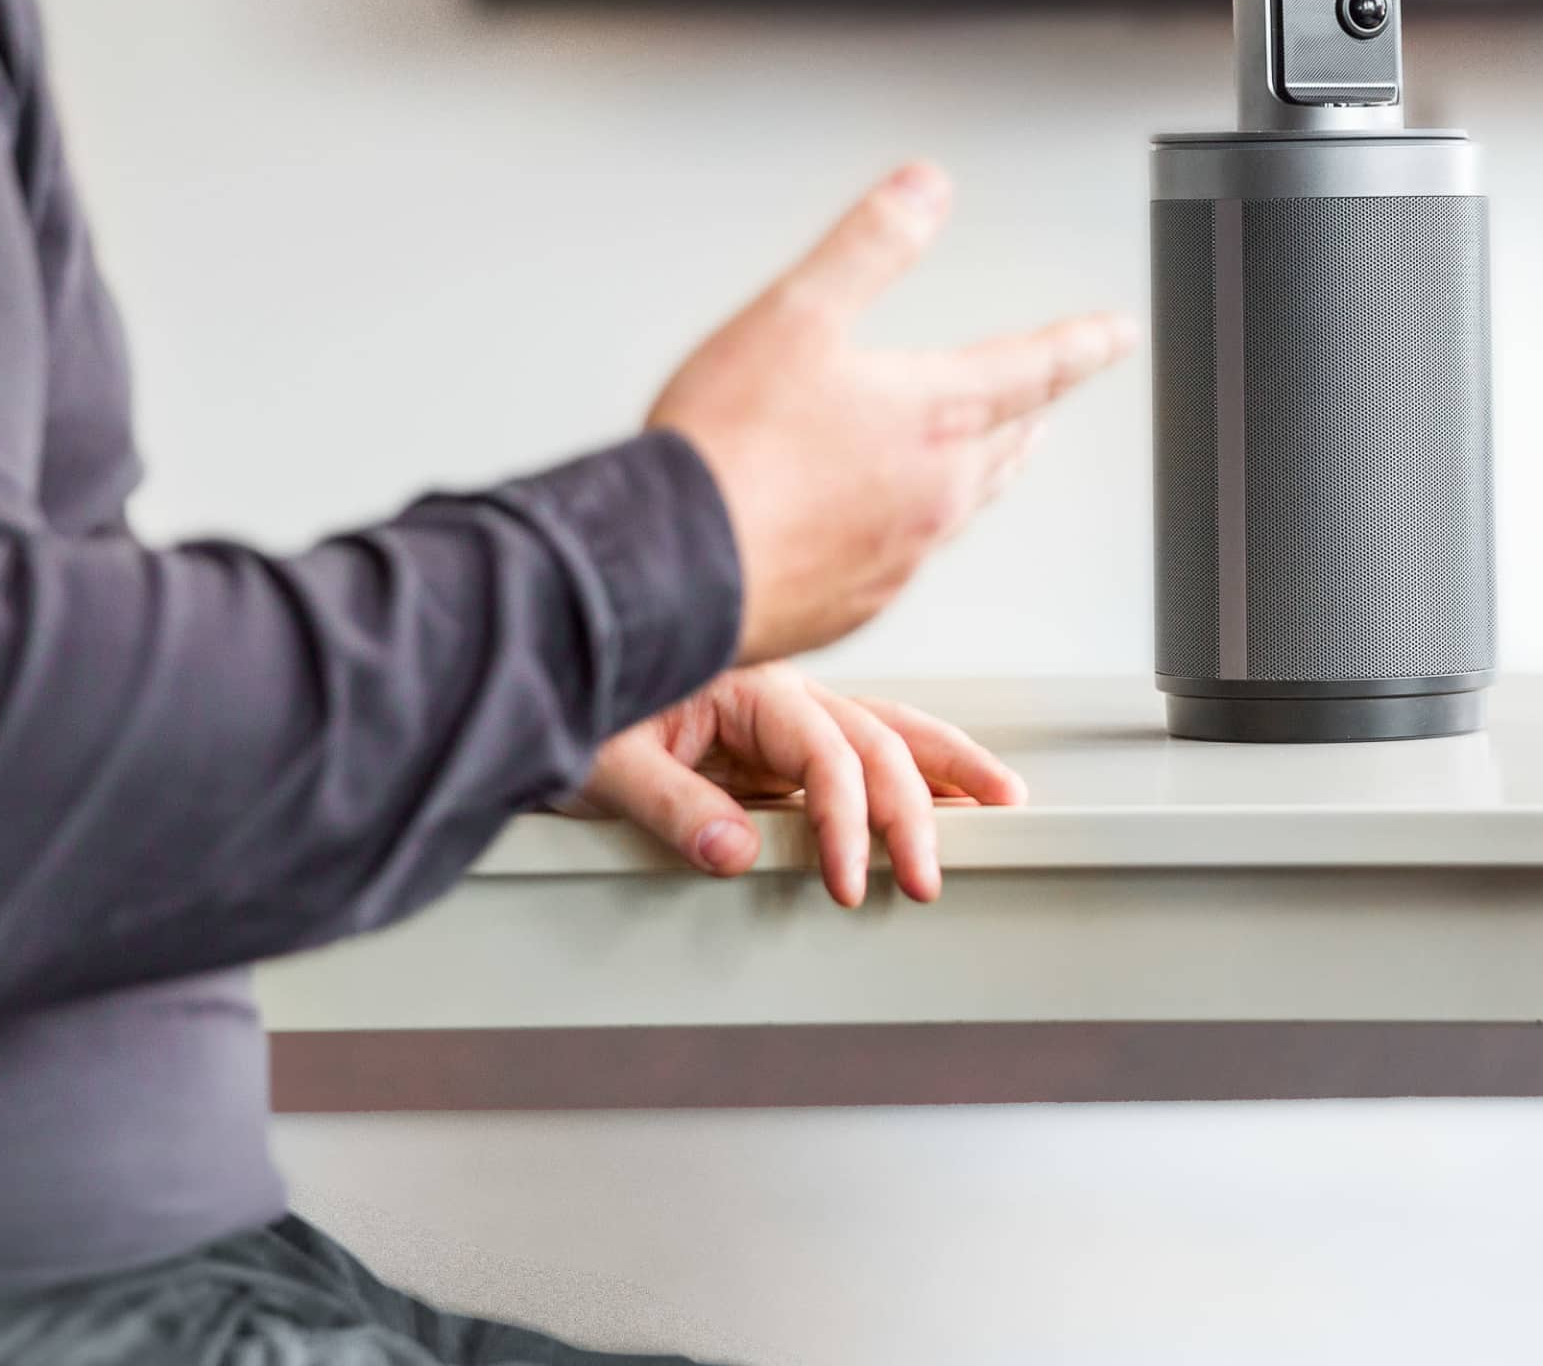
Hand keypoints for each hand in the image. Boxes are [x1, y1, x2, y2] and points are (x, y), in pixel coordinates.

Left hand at [571, 668, 1026, 904]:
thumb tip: (735, 850)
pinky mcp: (777, 738)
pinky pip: (860, 749)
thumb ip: (672, 804)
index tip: (849, 882)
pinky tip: (945, 792)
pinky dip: (912, 769)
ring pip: (887, 729)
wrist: (538, 660)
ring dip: (948, 765)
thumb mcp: (604, 757)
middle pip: (878, 736)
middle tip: (932, 876)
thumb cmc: (570, 697)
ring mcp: (784, 712)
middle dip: (919, 805)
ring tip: (1004, 798)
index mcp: (747, 685)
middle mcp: (779, 690)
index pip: (822, 754)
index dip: (844, 820)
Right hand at [650, 164, 1133, 665]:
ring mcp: (898, 557)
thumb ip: (869, 245)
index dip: (1082, 344)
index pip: (1034, 368)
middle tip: (1050, 400)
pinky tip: (884, 526)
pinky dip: (911, 528)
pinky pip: (904, 559)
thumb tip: (924, 189)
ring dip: (984, 470)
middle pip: (1007, 444)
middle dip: (1032, 413)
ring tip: (992, 458)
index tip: (1119, 336)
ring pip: (962, 505)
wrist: (668, 566)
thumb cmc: (727, 449)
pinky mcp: (852, 604)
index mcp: (934, 415)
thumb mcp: (798, 312)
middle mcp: (934, 493)